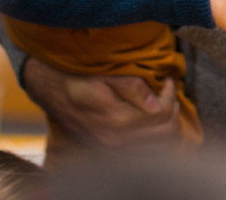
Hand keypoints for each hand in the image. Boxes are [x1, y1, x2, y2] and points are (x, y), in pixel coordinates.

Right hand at [22, 57, 178, 145]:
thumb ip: (131, 87)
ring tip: (164, 102)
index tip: (167, 79)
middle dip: (173, 108)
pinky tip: (154, 118)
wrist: (52, 90)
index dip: (171, 92)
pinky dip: (159, 135)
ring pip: (162, 144)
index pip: (163, 113)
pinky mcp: (113, 150)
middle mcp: (117, 140)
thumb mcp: (104, 75)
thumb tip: (156, 104)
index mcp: (117, 120)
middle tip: (168, 91)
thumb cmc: (79, 77)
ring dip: (169, 122)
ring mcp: (115, 148)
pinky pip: (149, 149)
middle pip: (167, 132)